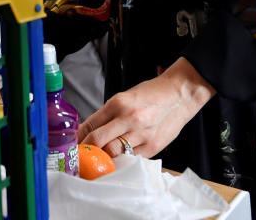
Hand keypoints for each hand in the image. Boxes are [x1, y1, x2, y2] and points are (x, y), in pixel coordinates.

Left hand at [77, 57, 214, 158]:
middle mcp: (128, 118)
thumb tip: (89, 132)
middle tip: (81, 157)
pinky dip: (122, 161)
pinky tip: (119, 160)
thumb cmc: (152, 94)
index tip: (74, 145)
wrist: (180, 94)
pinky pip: (132, 159)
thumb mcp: (125, 98)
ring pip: (113, 153)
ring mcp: (142, 134)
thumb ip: (108, 115)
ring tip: (99, 161)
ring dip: (103, 159)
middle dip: (86, 152)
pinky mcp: (153, 146)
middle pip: (98, 142)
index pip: (90, 125)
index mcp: (118, 103)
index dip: (79, 139)